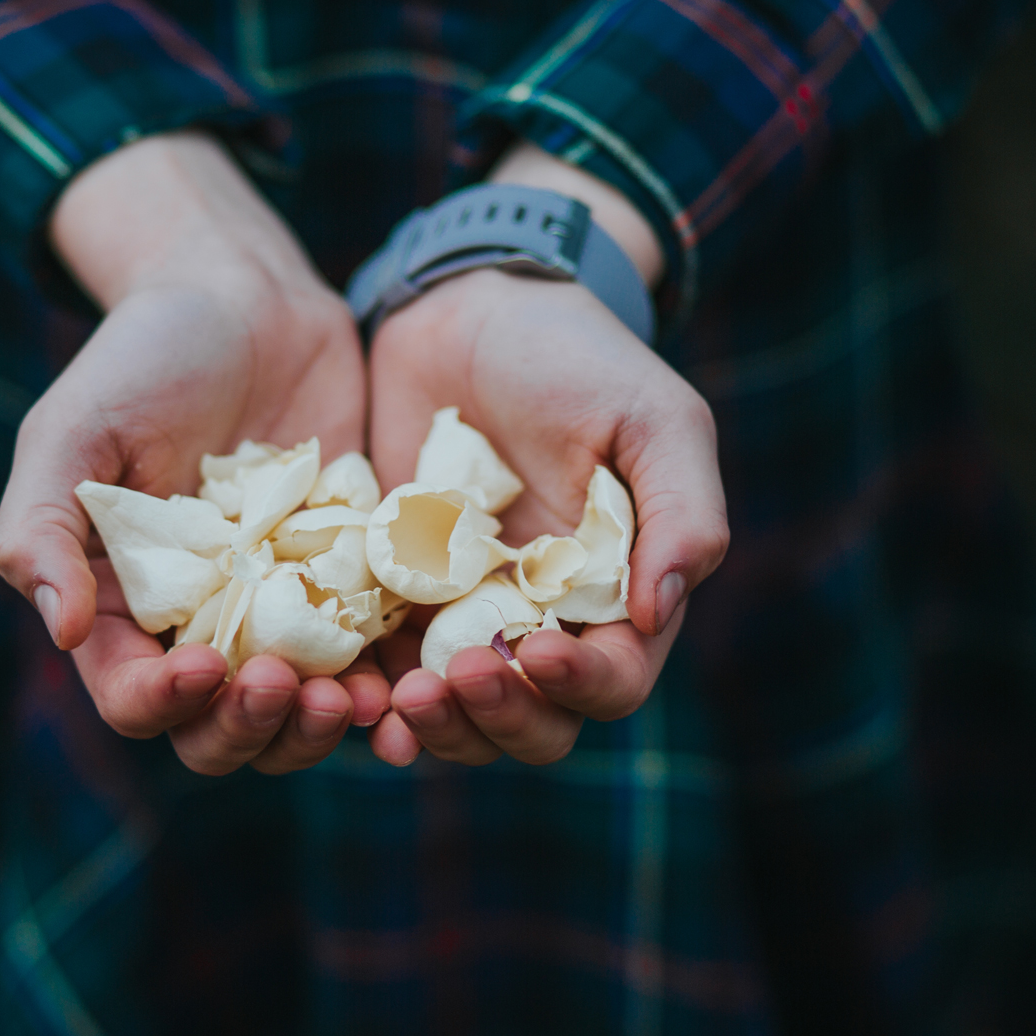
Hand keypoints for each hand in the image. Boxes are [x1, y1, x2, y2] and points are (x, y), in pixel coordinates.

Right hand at [0, 132, 387, 774]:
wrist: (247, 298)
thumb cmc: (141, 357)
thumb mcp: (72, 430)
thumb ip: (44, 527)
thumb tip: (63, 629)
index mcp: (124, 608)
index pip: (132, 698)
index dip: (164, 703)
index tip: (207, 666)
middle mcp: (202, 627)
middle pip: (218, 731)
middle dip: (250, 729)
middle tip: (288, 688)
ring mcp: (283, 612)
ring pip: (297, 716)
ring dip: (321, 727)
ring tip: (353, 697)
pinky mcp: (353, 585)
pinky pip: (371, 662)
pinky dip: (386, 689)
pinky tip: (407, 683)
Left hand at [363, 256, 729, 767]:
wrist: (471, 309)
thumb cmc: (578, 359)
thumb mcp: (653, 418)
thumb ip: (683, 513)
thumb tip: (659, 612)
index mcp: (618, 598)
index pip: (612, 681)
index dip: (579, 686)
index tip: (535, 652)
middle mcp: (544, 625)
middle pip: (535, 726)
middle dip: (496, 720)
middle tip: (447, 682)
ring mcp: (464, 618)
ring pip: (458, 718)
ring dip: (433, 727)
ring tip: (397, 699)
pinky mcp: (394, 600)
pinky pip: (384, 675)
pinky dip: (371, 700)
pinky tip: (352, 697)